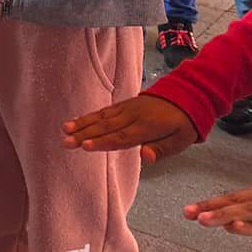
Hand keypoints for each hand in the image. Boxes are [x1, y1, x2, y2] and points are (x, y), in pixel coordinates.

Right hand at [62, 93, 199, 163]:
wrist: (186, 95)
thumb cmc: (183, 124)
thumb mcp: (181, 140)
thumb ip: (161, 149)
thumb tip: (145, 156)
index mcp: (148, 127)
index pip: (122, 137)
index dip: (103, 142)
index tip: (85, 146)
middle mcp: (133, 116)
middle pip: (106, 127)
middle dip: (84, 135)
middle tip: (66, 142)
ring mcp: (127, 108)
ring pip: (102, 117)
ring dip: (82, 124)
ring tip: (65, 130)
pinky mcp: (124, 104)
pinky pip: (104, 110)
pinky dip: (89, 116)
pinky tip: (76, 121)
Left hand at [184, 179, 251, 238]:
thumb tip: (233, 225)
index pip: (233, 198)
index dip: (211, 204)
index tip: (189, 210)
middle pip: (236, 202)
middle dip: (211, 208)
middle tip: (187, 213)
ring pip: (250, 211)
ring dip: (226, 215)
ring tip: (204, 220)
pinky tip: (239, 227)